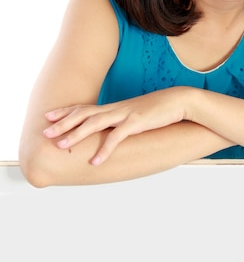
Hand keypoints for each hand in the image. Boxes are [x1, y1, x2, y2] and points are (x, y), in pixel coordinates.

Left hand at [43, 87, 187, 164]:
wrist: (180, 100)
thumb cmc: (159, 109)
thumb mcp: (137, 114)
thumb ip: (123, 122)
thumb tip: (114, 132)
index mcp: (115, 107)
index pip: (84, 108)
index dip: (65, 112)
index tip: (48, 116)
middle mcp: (116, 109)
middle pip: (83, 114)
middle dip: (63, 123)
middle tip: (45, 133)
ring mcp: (125, 114)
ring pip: (94, 123)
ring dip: (76, 134)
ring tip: (61, 145)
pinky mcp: (137, 122)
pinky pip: (117, 137)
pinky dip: (104, 149)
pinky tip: (95, 161)